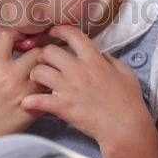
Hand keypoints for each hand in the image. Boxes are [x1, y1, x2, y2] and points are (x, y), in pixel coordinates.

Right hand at [0, 29, 44, 147]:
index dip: (15, 33)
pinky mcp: (35, 109)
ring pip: (49, 71)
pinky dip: (50, 89)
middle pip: (38, 51)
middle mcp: (12, 77)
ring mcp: (26, 93)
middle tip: (40, 53)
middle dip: (40, 50)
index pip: (8, 35)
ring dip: (49, 69)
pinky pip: (51, 92)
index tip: (19, 37)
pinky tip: (46, 90)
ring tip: (47, 71)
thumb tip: (10, 50)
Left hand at [21, 25, 153, 145]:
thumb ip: (112, 61)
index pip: (73, 35)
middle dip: (43, 54)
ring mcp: (69, 89)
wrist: (125, 128)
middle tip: (44, 61)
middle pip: (49, 51)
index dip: (60, 30)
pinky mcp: (62, 107)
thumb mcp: (126, 74)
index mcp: (94, 61)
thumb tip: (102, 55)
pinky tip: (28, 102)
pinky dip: (30, 101)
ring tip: (38, 81)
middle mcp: (79, 71)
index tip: (54, 31)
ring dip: (36, 75)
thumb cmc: (129, 102)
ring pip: (39, 72)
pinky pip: (37, 100)